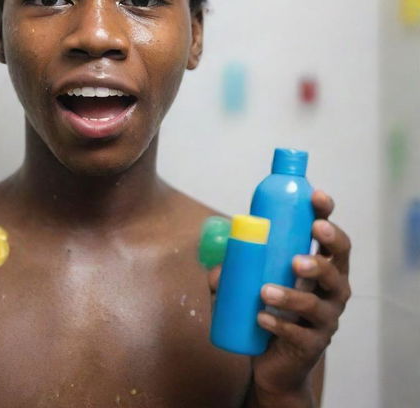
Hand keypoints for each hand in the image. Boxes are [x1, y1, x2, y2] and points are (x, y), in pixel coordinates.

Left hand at [252, 190, 351, 398]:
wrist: (271, 359)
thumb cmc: (267, 306)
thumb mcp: (251, 281)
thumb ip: (233, 269)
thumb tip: (218, 264)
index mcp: (321, 266)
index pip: (332, 238)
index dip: (327, 216)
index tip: (316, 198)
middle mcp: (331, 290)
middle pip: (338, 268)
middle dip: (321, 260)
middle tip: (297, 258)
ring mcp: (325, 319)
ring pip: (316, 304)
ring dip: (291, 296)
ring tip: (264, 291)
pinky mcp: (312, 345)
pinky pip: (299, 334)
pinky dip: (279, 324)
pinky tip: (261, 318)